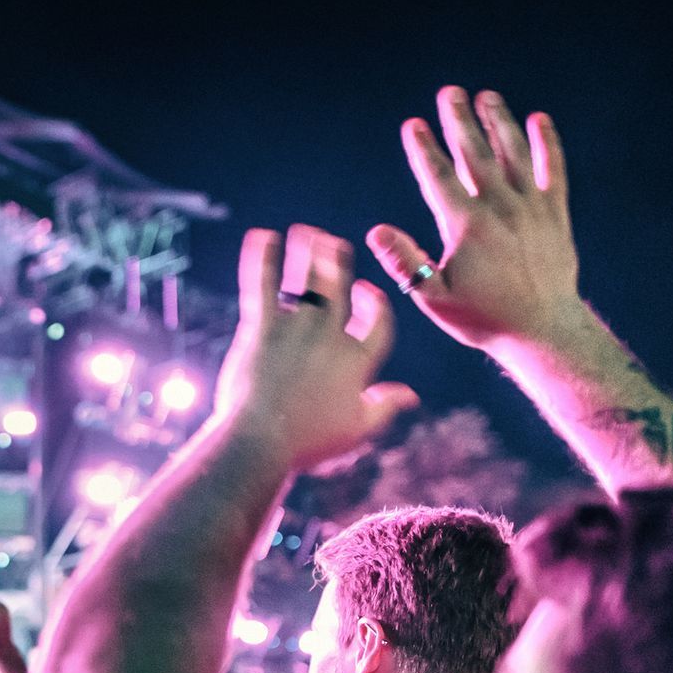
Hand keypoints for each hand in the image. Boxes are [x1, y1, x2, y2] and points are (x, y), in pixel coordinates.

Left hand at [215, 223, 416, 465]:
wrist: (262, 441)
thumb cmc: (309, 441)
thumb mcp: (357, 429)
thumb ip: (385, 407)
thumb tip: (412, 395)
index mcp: (358, 360)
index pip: (378, 323)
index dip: (377, 305)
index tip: (368, 292)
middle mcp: (331, 337)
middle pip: (340, 289)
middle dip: (338, 263)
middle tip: (335, 243)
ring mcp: (296, 328)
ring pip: (306, 279)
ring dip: (308, 250)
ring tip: (307, 231)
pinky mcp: (261, 328)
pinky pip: (262, 285)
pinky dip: (261, 259)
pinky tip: (260, 236)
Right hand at [368, 87, 581, 351]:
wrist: (543, 329)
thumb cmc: (483, 318)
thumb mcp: (434, 298)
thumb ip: (406, 262)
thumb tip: (377, 231)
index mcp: (467, 226)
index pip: (439, 177)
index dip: (424, 150)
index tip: (414, 125)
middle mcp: (500, 208)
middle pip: (475, 154)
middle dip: (459, 121)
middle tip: (450, 93)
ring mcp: (531, 208)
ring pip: (513, 154)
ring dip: (499, 122)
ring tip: (486, 97)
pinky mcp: (556, 214)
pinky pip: (553, 169)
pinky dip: (547, 144)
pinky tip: (538, 121)